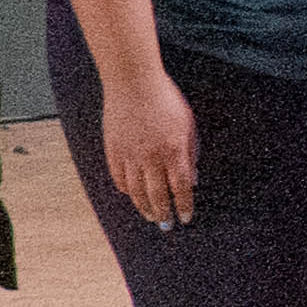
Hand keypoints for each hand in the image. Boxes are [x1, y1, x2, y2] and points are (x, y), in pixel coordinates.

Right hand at [98, 60, 199, 227]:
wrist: (133, 81)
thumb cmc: (165, 99)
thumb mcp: (188, 124)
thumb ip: (191, 153)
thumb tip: (193, 179)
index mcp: (173, 150)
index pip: (180, 188)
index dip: (183, 206)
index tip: (186, 218)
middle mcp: (151, 157)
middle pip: (157, 195)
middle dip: (163, 214)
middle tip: (166, 225)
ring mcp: (129, 154)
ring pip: (136, 191)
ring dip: (144, 207)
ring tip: (150, 216)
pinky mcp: (113, 149)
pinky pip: (119, 177)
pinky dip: (125, 189)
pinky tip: (131, 195)